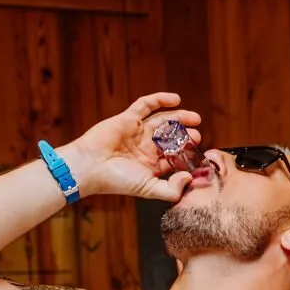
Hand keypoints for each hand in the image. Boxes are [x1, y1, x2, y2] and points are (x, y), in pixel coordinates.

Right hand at [56, 94, 201, 201]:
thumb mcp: (148, 189)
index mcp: (150, 165)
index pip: (174, 157)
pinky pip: (146, 105)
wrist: (89, 167)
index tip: (200, 153)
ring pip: (162, 121)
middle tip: (197, 135)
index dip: (187, 154)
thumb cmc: (116, 180)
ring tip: (195, 119)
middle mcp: (144, 148)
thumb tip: (189, 178)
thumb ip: (171, 189)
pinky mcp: (128, 118)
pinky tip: (176, 100)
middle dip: (186, 136)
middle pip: (171, 138)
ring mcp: (136, 132)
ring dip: (179, 118)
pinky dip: (160, 100)